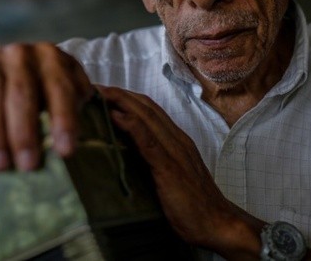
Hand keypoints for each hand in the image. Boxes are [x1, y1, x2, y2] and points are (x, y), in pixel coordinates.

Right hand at [0, 42, 94, 170]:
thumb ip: (74, 106)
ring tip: (1, 166)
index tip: (66, 152)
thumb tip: (91, 139)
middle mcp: (21, 52)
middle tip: (28, 166)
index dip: (64, 120)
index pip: (61, 88)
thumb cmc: (38, 90)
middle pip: (22, 94)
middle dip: (26, 133)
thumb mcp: (60, 92)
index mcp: (52, 57)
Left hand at [99, 86, 262, 255]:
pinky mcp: (170, 168)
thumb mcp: (169, 178)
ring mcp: (175, 152)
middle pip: (145, 106)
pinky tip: (116, 116)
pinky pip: (150, 141)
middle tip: (92, 86)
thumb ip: (152, 163)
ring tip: (98, 92)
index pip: (149, 110)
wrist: (218, 225)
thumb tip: (125, 155)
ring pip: (147, 117)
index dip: (126, 98)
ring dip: (121, 101)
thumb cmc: (192, 206)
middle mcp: (176, 140)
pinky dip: (132, 125)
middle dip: (118, 93)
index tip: (102, 93)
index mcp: (176, 141)